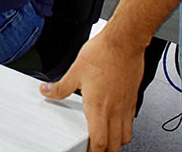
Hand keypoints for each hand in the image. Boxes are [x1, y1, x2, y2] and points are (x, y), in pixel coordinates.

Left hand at [40, 29, 144, 151]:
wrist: (124, 42)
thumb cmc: (103, 53)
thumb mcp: (75, 71)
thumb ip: (61, 87)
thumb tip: (47, 91)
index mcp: (98, 107)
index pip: (100, 142)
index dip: (93, 151)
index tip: (87, 151)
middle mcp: (115, 110)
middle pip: (115, 145)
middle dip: (106, 151)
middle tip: (97, 149)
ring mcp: (126, 105)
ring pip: (126, 135)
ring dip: (117, 141)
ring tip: (108, 139)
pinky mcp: (134, 98)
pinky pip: (131, 120)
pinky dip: (125, 126)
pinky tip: (117, 119)